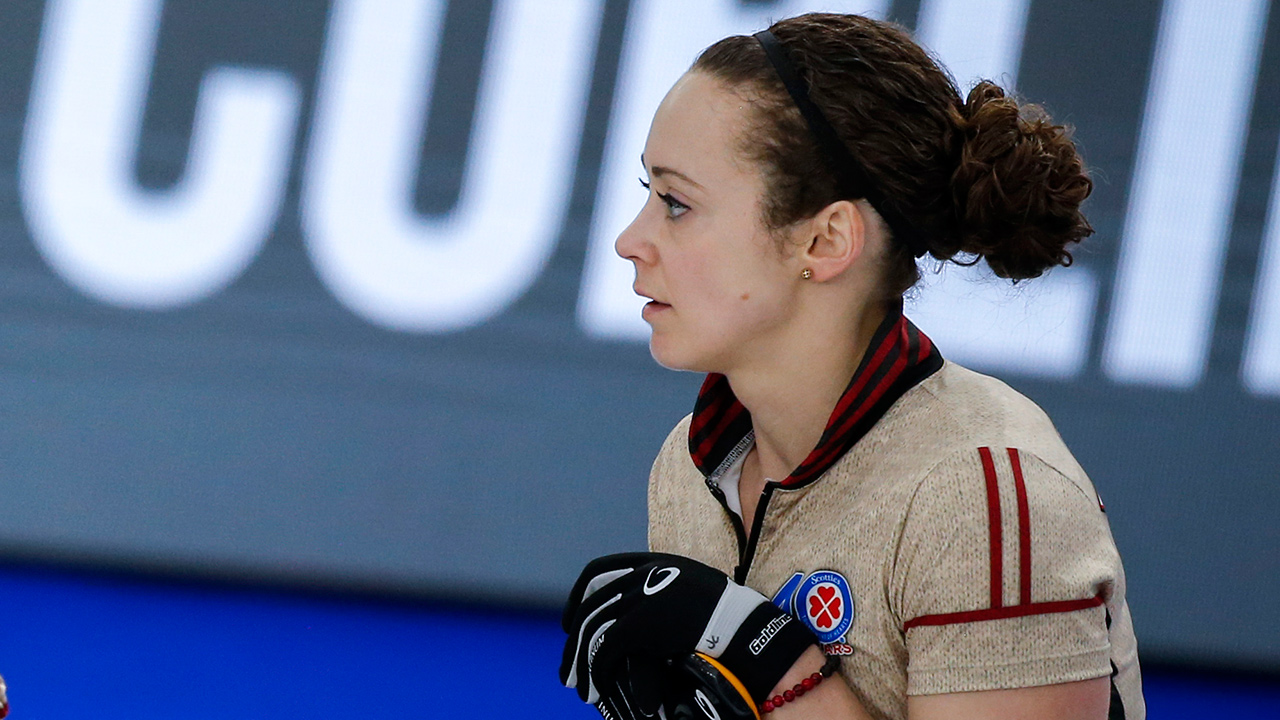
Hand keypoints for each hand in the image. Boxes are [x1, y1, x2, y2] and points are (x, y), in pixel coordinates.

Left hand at [559, 553, 815, 712]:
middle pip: (591, 608)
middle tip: (567, 666)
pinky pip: (606, 651)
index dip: (578, 595)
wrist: (740, 622)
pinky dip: (596, 672)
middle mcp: (639, 577)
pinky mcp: (638, 626)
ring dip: (580, 662)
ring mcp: (638, 600)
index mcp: (650, 563)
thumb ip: (662, 590)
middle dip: (574, 641)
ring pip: (593, 631)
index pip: (598, 571)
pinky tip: (596, 687)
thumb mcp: (688, 584)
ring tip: (578, 686)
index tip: (570, 619)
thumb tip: (642, 612)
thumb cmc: (724, 609)